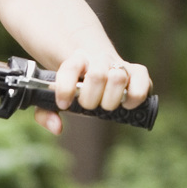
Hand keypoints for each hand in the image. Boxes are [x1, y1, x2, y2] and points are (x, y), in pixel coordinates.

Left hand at [34, 48, 151, 135]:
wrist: (95, 63)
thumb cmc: (74, 87)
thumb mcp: (53, 97)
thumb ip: (45, 113)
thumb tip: (57, 128)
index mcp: (76, 61)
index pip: (70, 69)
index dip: (65, 88)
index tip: (63, 104)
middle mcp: (99, 59)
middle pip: (97, 75)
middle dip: (90, 99)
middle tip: (88, 106)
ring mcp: (120, 64)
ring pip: (118, 78)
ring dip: (110, 100)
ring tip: (105, 105)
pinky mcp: (138, 73)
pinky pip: (141, 83)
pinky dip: (134, 98)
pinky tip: (126, 104)